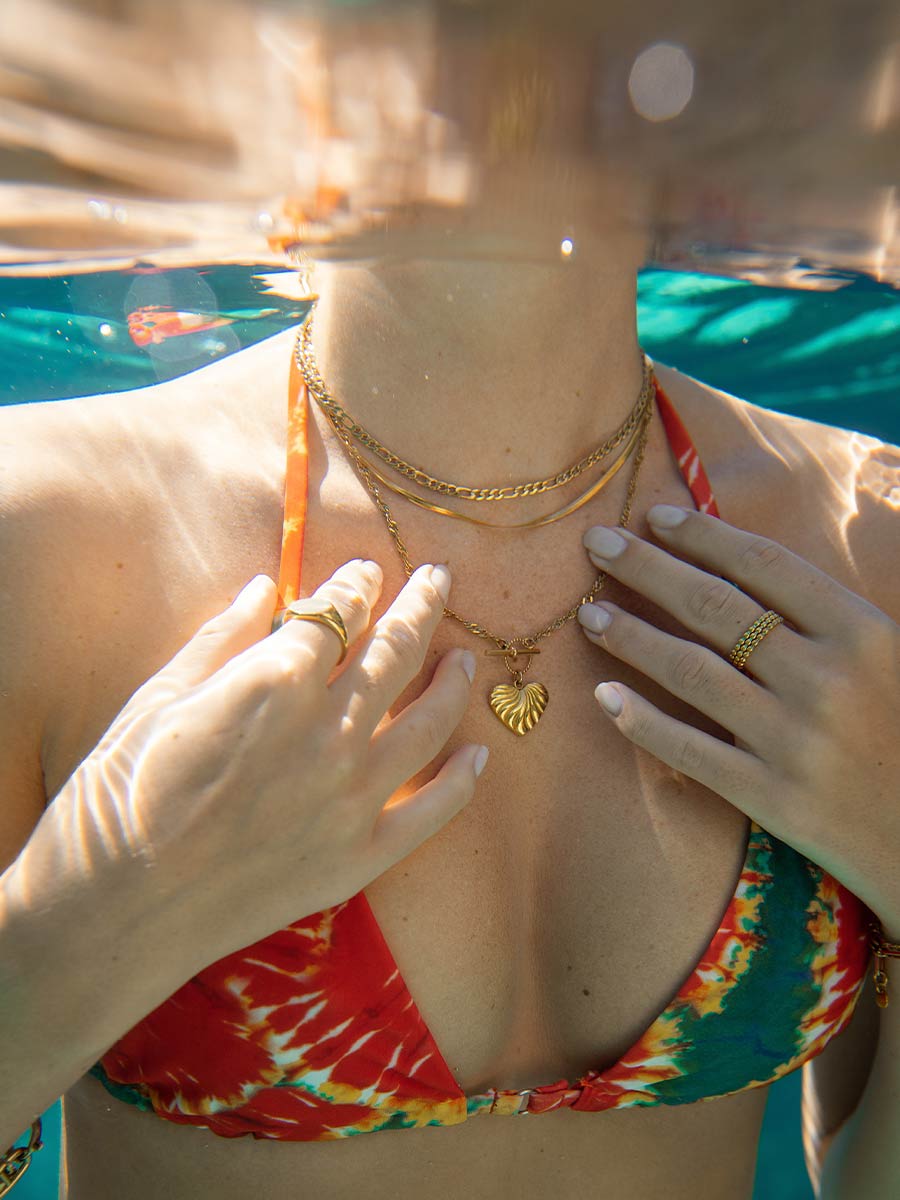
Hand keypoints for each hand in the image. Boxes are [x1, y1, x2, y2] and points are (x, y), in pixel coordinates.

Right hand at [49, 559, 485, 970]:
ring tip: (466, 658)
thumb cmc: (119, 796)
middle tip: (439, 579)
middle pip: (395, 653)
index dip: (355, 585)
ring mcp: (351, 798)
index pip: (337, 613)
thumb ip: (224, 637)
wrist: (114, 912)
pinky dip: (461, 780)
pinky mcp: (359, 857)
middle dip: (422, 607)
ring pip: (427, 723)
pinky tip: (477, 756)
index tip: (365, 571)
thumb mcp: (159, 697)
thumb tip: (268, 585)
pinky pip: (432, 812)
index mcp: (275, 682)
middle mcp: (328, 733)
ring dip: (452, 682)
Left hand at [577, 505, 899, 930]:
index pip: (764, 565)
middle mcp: (826, 678)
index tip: (655, 516)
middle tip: (598, 543)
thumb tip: (734, 566)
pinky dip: (642, 721)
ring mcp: (795, 739)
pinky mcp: (773, 797)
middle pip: (715, 606)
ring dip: (631, 635)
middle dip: (647, 567)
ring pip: (691, 671)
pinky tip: (604, 694)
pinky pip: (691, 749)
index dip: (703, 535)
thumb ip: (825, 617)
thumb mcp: (890, 657)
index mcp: (862, 633)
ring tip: (590, 613)